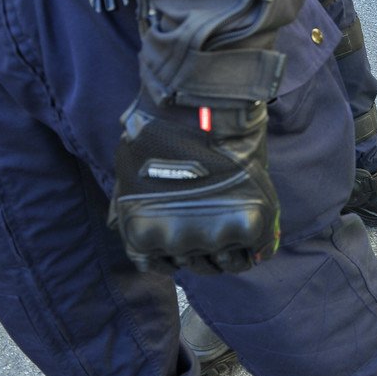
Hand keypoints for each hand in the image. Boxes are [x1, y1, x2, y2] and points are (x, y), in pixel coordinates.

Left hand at [109, 94, 279, 274]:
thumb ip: (130, 208)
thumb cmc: (161, 132)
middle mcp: (174, 242)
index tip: (185, 240)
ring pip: (226, 263)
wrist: (201, 109)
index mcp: (142, 234)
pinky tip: (252, 226)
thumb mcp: (128, 176)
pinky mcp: (244, 226)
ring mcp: (211, 236)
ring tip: (237, 223)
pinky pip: (252, 250)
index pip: (158, 266)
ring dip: (232, 248)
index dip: (173, 255)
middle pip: (194, 264)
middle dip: (203, 247)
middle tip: (214, 223)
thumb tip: (122, 225)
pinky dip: (255, 242)